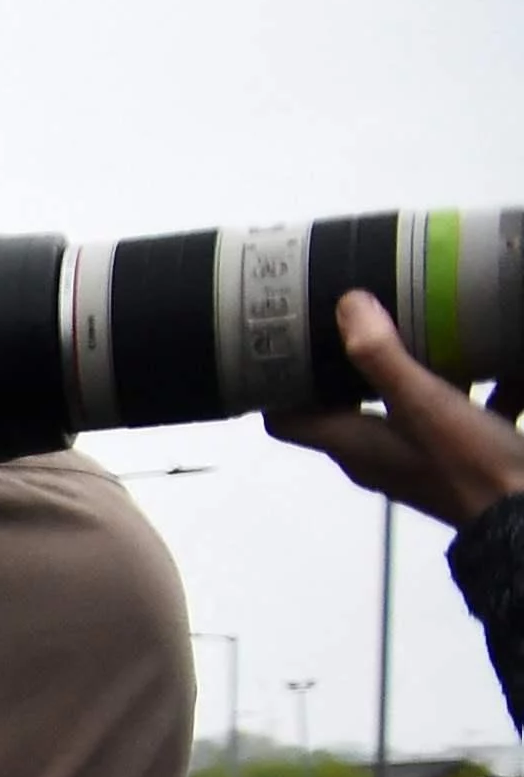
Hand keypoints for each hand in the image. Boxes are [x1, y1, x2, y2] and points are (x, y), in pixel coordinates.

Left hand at [271, 290, 523, 526]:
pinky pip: (463, 412)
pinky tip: (498, 355)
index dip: (279, 384)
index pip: (288, 420)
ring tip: (424, 321)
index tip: (285, 342)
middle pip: (346, 404)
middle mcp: (379, 454)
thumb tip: (347, 307)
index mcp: (354, 446)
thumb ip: (383, 359)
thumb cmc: (472, 470)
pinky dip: (477, 384)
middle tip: (360, 316)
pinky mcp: (462, 456)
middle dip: (351, 361)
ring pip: (407, 403)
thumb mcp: (425, 405)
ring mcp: (421, 456)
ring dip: (416, 367)